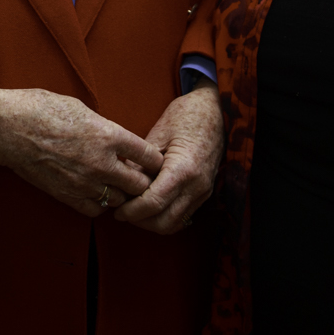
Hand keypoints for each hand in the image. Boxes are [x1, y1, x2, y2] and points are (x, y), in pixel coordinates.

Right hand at [0, 85, 161, 216]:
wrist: (9, 128)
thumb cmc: (41, 109)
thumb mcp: (82, 109)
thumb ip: (105, 129)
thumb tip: (117, 140)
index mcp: (109, 136)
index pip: (150, 156)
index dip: (154, 159)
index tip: (150, 160)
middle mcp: (102, 163)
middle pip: (140, 184)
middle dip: (141, 181)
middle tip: (134, 175)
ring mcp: (85, 182)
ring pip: (119, 200)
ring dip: (120, 194)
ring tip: (113, 185)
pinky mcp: (67, 195)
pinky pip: (94, 210)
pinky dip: (98, 204)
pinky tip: (94, 192)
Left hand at [114, 82, 222, 233]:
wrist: (216, 110)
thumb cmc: (185, 116)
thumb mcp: (158, 135)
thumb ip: (141, 164)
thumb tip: (123, 185)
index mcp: (183, 169)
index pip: (154, 203)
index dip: (132, 212)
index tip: (117, 211)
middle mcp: (196, 186)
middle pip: (164, 222)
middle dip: (140, 221)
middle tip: (123, 212)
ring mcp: (203, 191)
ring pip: (175, 224)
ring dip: (152, 223)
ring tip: (135, 210)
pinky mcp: (205, 192)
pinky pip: (183, 216)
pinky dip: (165, 217)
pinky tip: (151, 206)